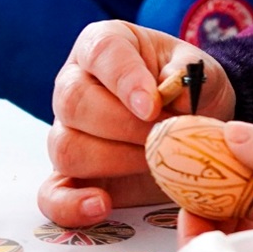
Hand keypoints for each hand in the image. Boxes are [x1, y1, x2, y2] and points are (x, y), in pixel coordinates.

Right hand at [39, 21, 235, 225]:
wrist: (194, 124)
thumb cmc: (189, 88)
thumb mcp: (200, 71)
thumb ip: (190, 74)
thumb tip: (176, 92)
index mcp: (104, 46)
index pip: (101, 52)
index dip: (124, 78)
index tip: (151, 105)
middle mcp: (74, 85)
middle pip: (75, 103)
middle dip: (123, 125)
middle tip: (164, 136)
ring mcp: (67, 131)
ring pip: (66, 148)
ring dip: (114, 160)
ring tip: (154, 162)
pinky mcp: (69, 175)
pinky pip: (52, 194)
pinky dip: (70, 205)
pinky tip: (101, 206)